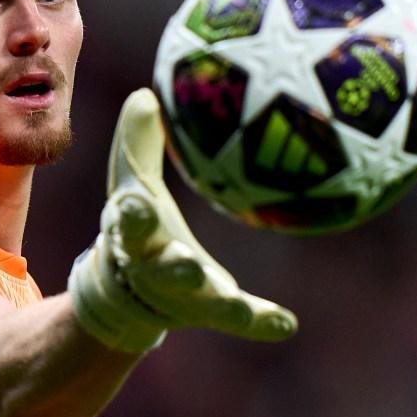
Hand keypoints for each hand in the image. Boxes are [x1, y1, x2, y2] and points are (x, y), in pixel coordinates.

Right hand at [69, 88, 296, 351]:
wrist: (131, 289)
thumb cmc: (137, 222)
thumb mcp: (132, 185)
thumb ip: (137, 144)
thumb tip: (145, 93)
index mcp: (135, 236)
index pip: (130, 224)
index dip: (132, 217)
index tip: (136, 205)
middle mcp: (159, 268)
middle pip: (166, 269)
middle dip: (175, 268)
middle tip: (186, 264)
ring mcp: (189, 294)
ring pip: (207, 300)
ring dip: (225, 303)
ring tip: (240, 306)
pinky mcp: (214, 311)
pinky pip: (241, 317)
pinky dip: (262, 322)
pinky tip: (286, 323)